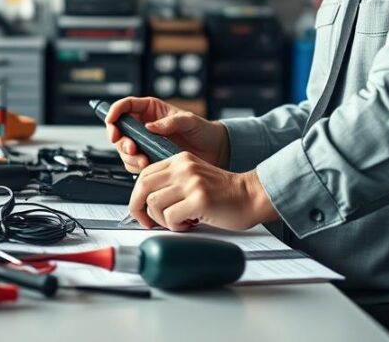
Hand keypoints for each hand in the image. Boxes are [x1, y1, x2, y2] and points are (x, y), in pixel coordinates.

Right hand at [105, 96, 229, 172]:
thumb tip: (150, 126)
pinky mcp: (149, 159)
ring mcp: (145, 143)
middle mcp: (144, 126)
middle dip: (121, 140)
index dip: (114, 112)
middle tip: (132, 148)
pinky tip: (149, 166)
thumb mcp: (189, 121)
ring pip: (124, 149)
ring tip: (144, 160)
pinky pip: (134, 163)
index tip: (112, 122)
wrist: (214, 151)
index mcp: (150, 110)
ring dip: (129, 156)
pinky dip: (137, 167)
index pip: (125, 106)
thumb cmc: (203, 131)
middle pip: (119, 130)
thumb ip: (170, 122)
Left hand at [127, 153, 278, 230]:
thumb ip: (172, 182)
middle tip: (146, 221)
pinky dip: (175, 226)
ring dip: (161, 220)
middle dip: (138, 208)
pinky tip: (187, 225)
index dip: (137, 195)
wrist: (252, 196)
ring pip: (154, 203)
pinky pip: (170, 217)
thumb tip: (146, 201)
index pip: (144, 175)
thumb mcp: (194, 178)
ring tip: (177, 222)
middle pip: (142, 186)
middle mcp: (183, 168)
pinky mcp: (199, 199)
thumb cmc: (224, 193)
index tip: (141, 210)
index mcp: (179, 160)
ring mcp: (191, 182)